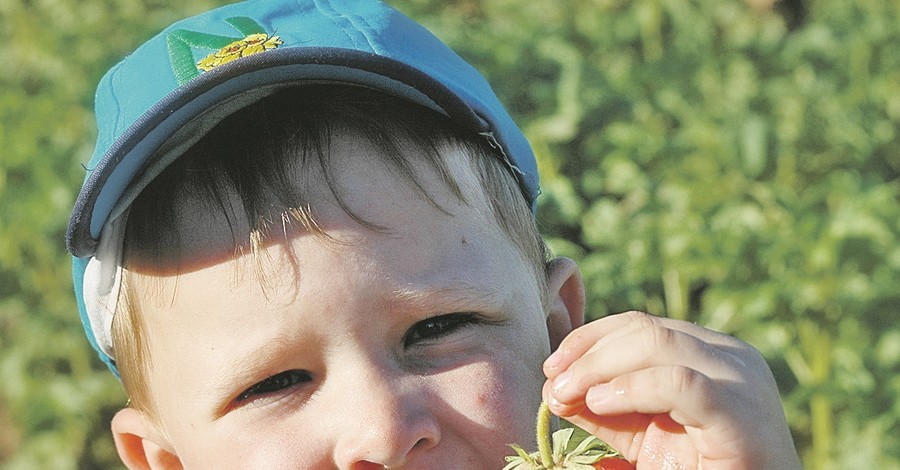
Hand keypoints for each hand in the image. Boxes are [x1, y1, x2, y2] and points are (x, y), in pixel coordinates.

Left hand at [542, 311, 800, 468]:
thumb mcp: (638, 433)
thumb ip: (600, 407)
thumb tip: (552, 386)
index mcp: (709, 352)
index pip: (639, 325)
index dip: (589, 339)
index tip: (552, 366)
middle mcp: (730, 356)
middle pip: (644, 328)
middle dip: (588, 351)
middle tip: (554, 382)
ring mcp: (741, 379)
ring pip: (658, 343)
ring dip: (599, 366)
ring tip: (568, 394)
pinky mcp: (741, 413)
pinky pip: (680, 383)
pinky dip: (632, 388)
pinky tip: (601, 402)